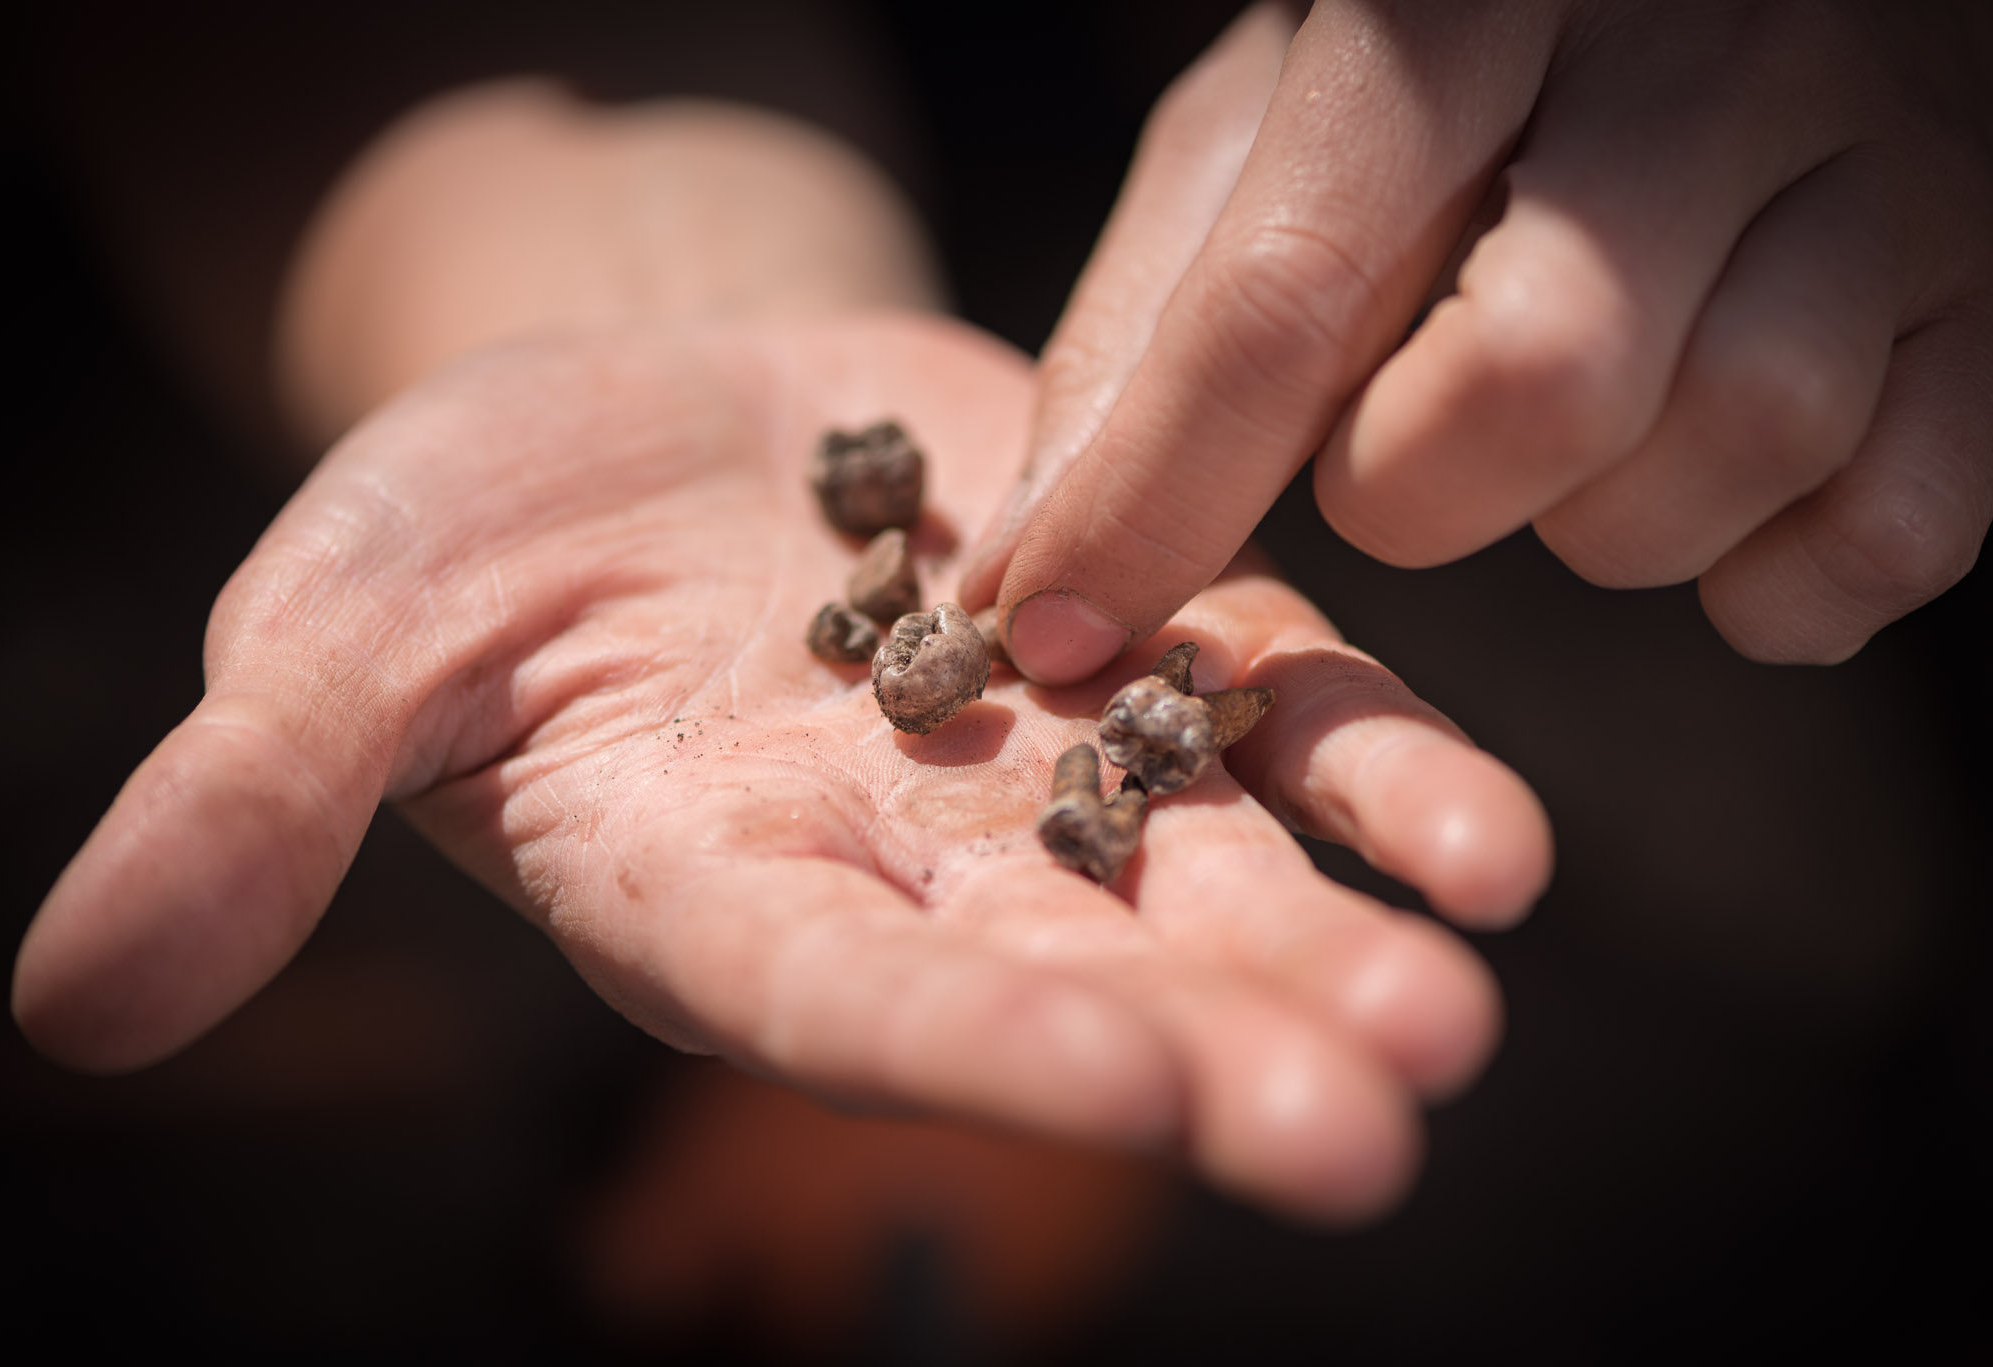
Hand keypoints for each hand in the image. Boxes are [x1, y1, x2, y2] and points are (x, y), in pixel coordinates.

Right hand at [13, 316, 1548, 1219]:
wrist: (642, 410)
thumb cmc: (465, 538)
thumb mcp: (335, 640)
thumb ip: (255, 805)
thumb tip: (73, 1001)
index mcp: (714, 892)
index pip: (837, 997)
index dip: (964, 1042)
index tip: (1118, 1093)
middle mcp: (902, 864)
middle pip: (1067, 975)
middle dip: (1213, 1048)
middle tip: (1370, 1123)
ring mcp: (1041, 755)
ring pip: (1205, 869)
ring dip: (1337, 939)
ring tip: (1459, 1004)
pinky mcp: (1144, 627)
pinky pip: (1278, 708)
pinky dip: (1377, 770)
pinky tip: (1488, 839)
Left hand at [962, 0, 1992, 680]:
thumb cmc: (1452, 71)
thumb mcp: (1276, 133)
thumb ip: (1159, 326)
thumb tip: (1034, 566)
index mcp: (1461, 2)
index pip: (1288, 290)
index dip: (1154, 497)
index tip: (1048, 631)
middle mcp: (1702, 51)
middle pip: (1537, 386)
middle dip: (1414, 495)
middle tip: (1402, 456)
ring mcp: (1885, 158)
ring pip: (1736, 446)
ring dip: (1602, 529)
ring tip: (1565, 443)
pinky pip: (1901, 526)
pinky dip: (1781, 584)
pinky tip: (1712, 513)